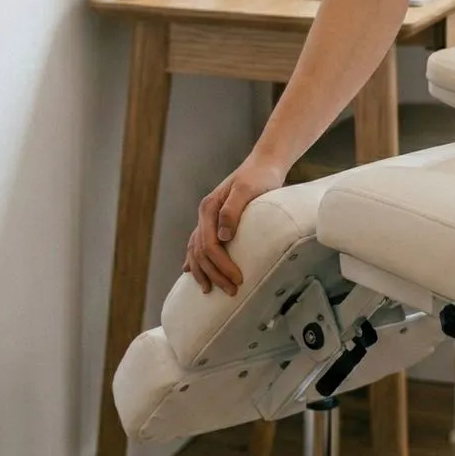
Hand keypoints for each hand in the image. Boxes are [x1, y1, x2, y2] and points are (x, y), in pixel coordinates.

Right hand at [184, 151, 287, 295]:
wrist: (264, 164)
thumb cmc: (259, 176)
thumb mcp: (248, 189)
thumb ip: (233, 209)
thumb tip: (223, 236)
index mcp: (209, 208)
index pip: (209, 245)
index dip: (221, 265)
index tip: (238, 279)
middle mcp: (205, 214)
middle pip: (201, 252)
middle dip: (214, 274)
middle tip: (232, 291)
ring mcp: (208, 218)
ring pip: (196, 250)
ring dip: (202, 272)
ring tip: (209, 290)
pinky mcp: (216, 221)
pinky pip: (199, 244)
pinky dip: (194, 259)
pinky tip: (190, 270)